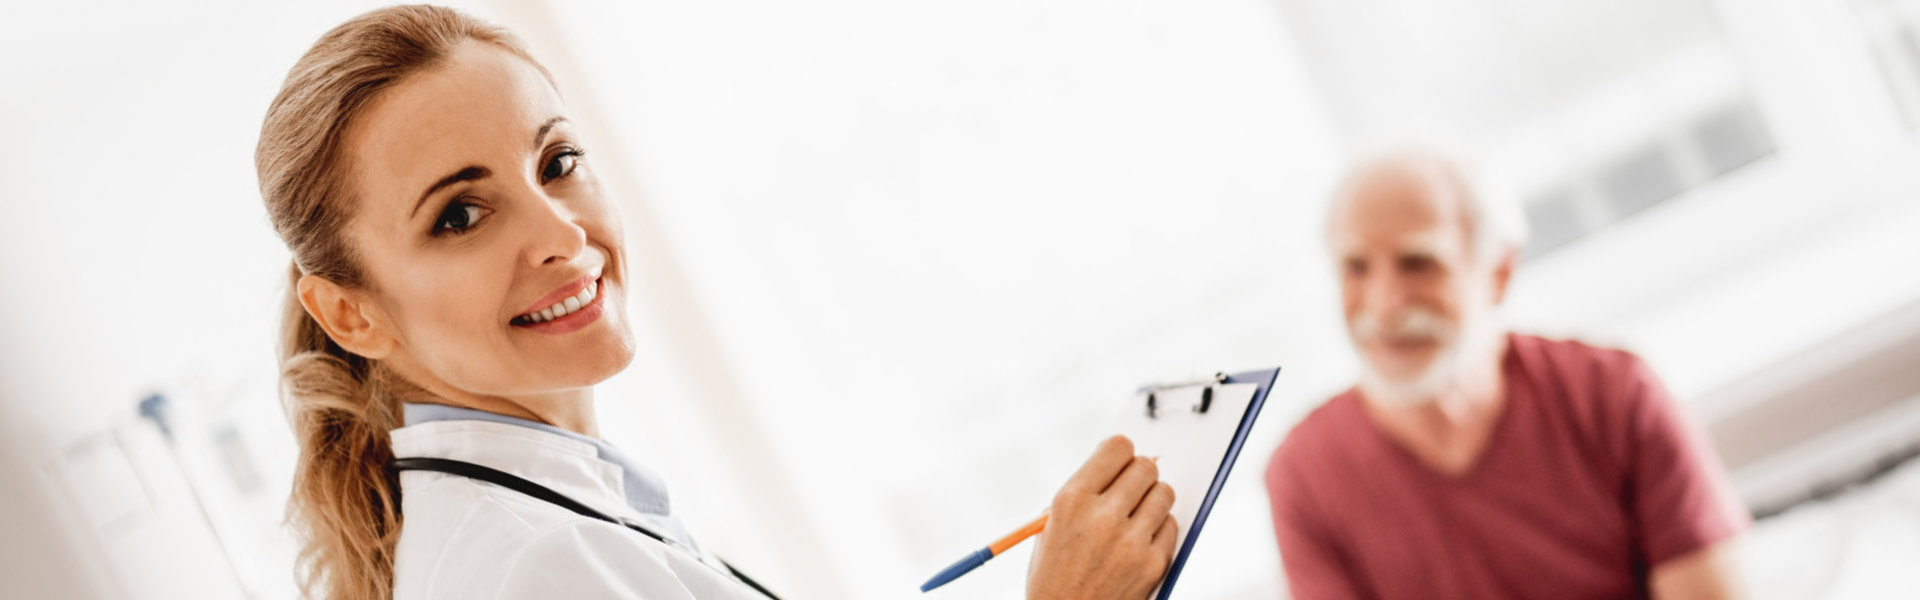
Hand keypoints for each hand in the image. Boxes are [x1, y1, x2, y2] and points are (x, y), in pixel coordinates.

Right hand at [1027, 435, 1177, 599]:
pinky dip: (1160, 528)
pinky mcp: (1153, 564)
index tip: (1120, 463)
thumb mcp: (1051, 526)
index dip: (1121, 453)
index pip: (1117, 447)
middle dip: (1139, 474)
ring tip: (1136, 515)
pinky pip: (1171, 524)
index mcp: (1071, 501)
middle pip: (1145, 466)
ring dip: (1152, 499)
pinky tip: (1141, 540)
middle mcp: (1102, 516)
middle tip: (1131, 488)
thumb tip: (1124, 463)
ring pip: (1164, 492)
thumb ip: (1084, 492)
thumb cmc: (1055, 575)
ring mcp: (1131, 541)